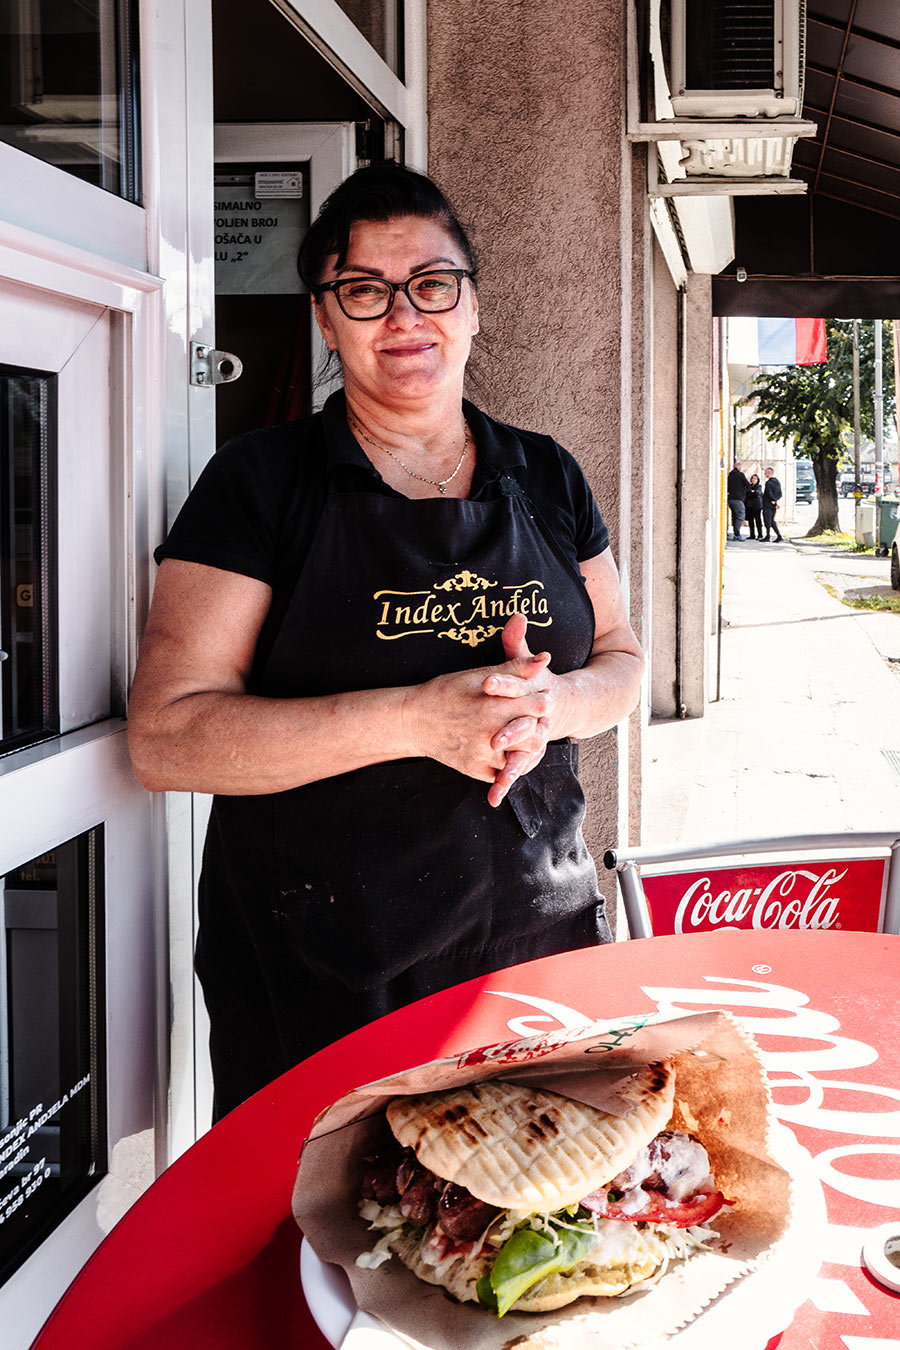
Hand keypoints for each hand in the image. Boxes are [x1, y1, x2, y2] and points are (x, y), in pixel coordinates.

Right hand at [402, 618, 554, 789]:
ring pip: (523, 759)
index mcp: (495, 707)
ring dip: (529, 749)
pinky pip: (503, 775)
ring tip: (526, 737)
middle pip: (537, 737)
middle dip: (542, 727)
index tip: (542, 698)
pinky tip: (510, 753)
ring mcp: (483, 756)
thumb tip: (545, 658)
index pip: (540, 706)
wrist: (412, 720)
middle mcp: (492, 734)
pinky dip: (511, 766)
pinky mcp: (475, 770)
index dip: (544, 700)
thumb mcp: (478, 676)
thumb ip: (514, 669)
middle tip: (538, 720)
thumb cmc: (445, 692)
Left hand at [481, 613, 571, 806]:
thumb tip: (517, 615)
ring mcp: (536, 737)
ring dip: (513, 765)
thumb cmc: (538, 683)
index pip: (518, 683)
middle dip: (510, 731)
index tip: (487, 682)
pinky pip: (519, 769)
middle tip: (493, 738)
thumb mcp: (527, 664)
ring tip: (501, 776)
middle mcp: (539, 715)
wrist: (570, 707)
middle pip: (524, 723)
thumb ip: (517, 644)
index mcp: (536, 690)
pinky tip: (494, 796)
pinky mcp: (529, 753)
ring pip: (526, 752)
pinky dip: (506, 783)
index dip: (504, 682)